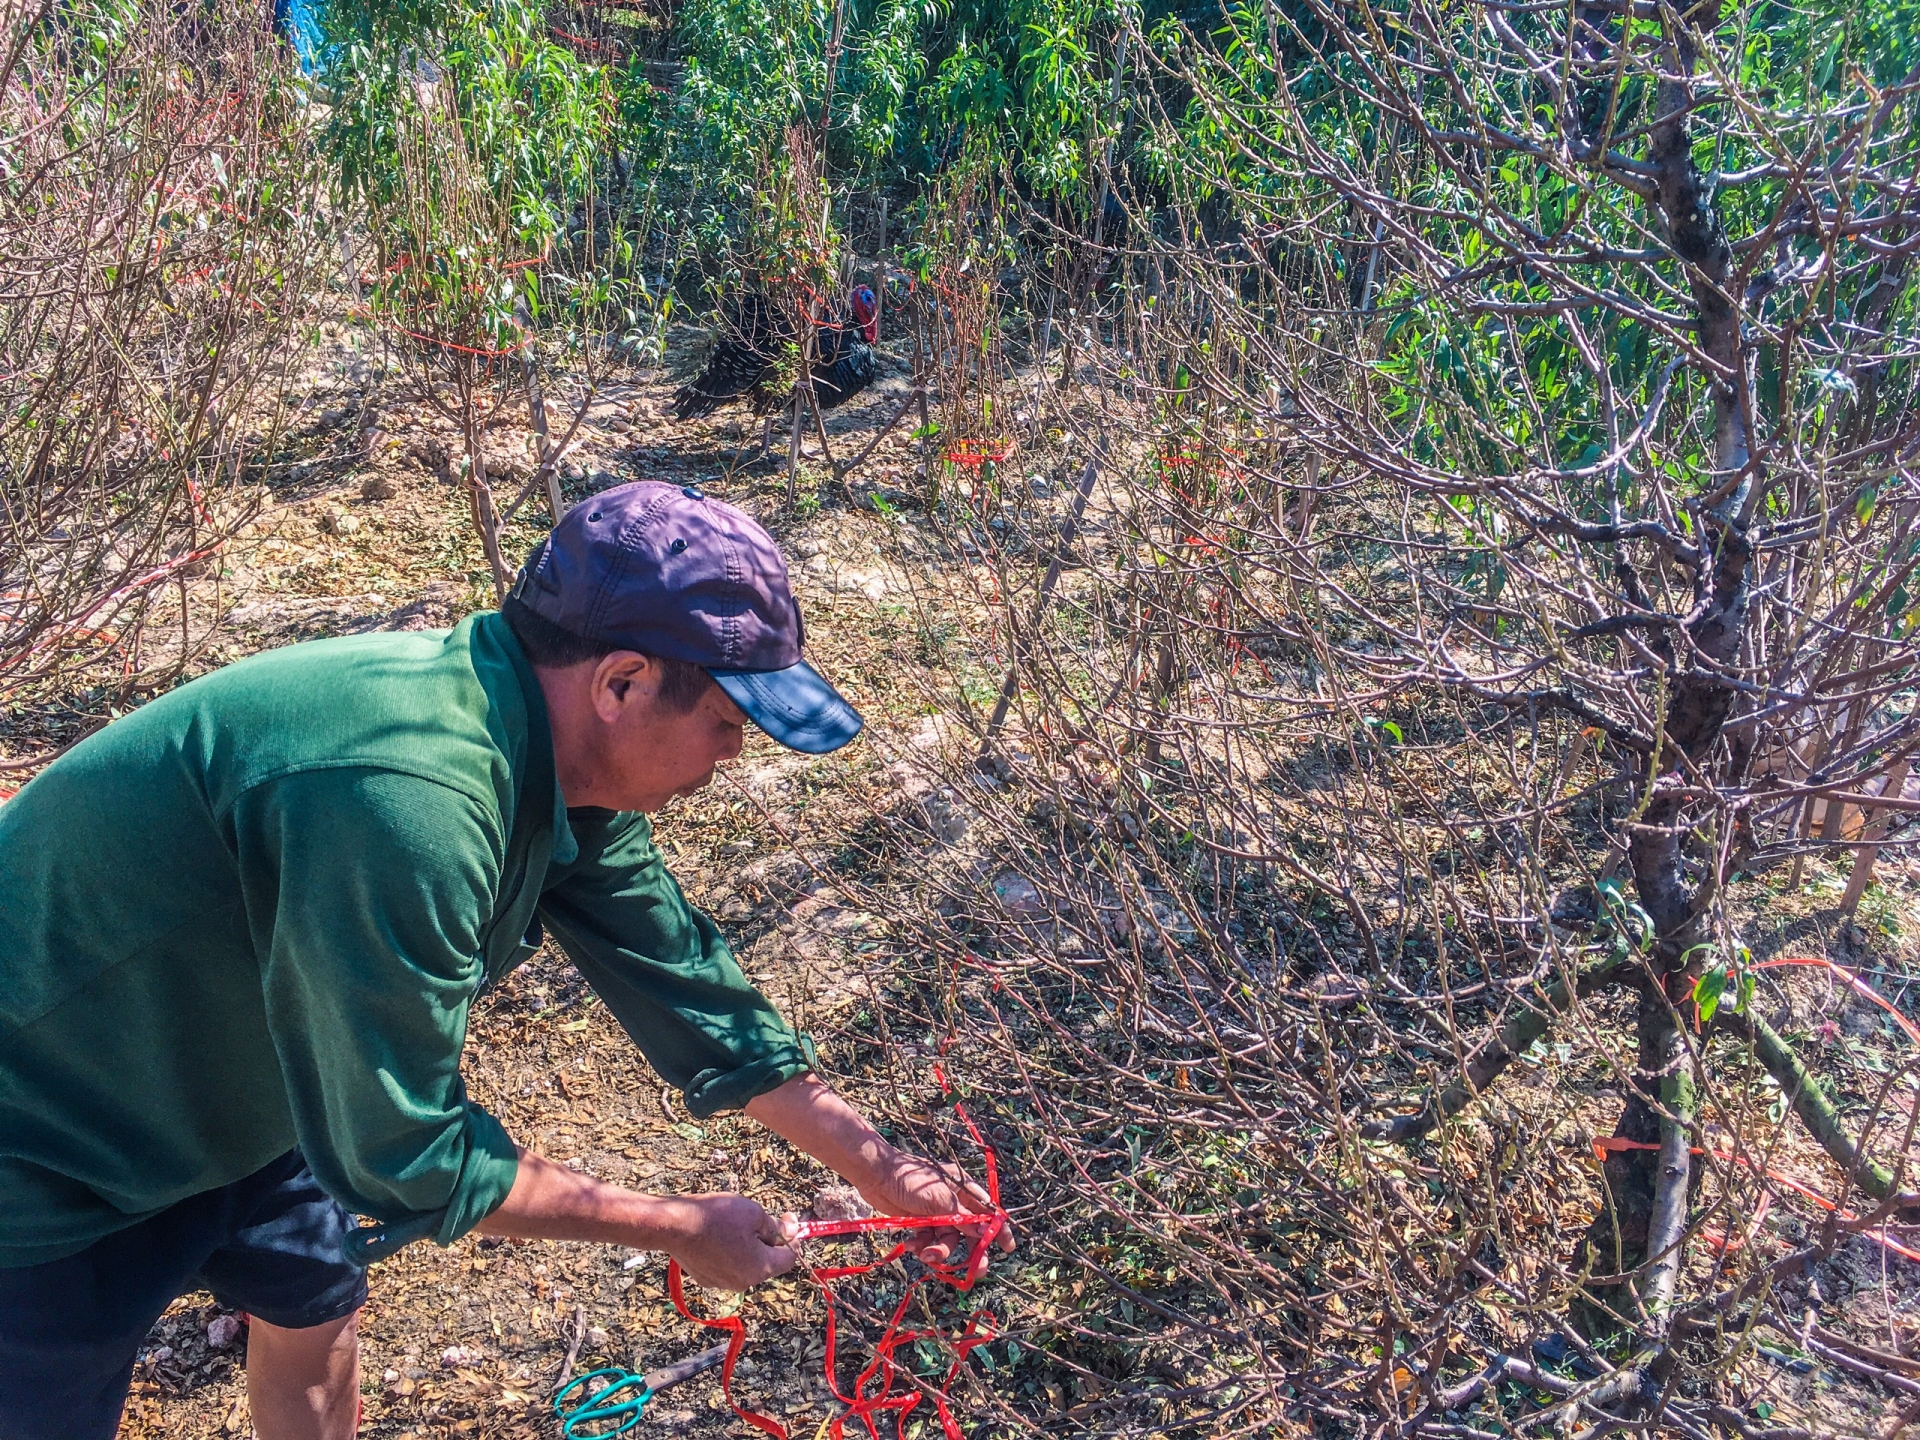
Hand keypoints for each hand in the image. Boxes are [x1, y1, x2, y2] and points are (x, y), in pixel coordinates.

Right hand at [656, 1193, 797, 1290]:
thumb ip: (775, 1226)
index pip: (790, 1258)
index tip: (788, 1218)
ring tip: (736, 1224)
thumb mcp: (753, 1213)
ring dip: (749, 1246)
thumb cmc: (715, 1216)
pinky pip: (728, 1266)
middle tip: (761, 1217)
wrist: (673, 1225)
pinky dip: (730, 1252)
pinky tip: (719, 1234)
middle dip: (769, 1240)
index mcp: (760, 1268)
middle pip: (767, 1262)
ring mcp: (723, 1283)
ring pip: (747, 1264)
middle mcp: (744, 1282)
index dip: (793, 1237)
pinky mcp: (707, 1279)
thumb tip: (791, 1232)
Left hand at [855, 1148, 1016, 1266]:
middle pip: (971, 1232)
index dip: (999, 1229)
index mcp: (964, 1189)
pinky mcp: (921, 1223)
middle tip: (977, 1271)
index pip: (988, 1211)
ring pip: (948, 1240)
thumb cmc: (910, 1179)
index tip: (1008, 1248)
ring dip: (939, 1251)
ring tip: (926, 1255)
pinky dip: (922, 1247)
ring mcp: (937, 1214)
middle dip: (972, 1251)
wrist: (876, 1176)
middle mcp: (954, 1202)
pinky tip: (911, 1245)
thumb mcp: (940, 1200)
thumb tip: (987, 1231)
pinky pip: (929, 1241)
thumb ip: (963, 1218)